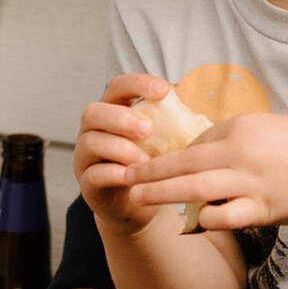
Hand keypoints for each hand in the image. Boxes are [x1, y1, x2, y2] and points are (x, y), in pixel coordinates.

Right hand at [74, 73, 173, 229]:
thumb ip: (170, 124)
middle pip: (93, 112)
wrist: (136, 205)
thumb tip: (201, 108)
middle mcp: (93, 130)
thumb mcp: (160, 141)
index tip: (165, 90)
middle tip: (149, 129)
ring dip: (120, 148)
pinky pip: (93, 174)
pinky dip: (114, 174)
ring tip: (145, 160)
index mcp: (113, 111)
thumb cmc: (151, 166)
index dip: (138, 84)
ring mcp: (86, 157)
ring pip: (90, 142)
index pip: (118, 87)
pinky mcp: (86, 184)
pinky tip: (132, 178)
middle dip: (121, 118)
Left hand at [124, 111, 287, 231]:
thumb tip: (200, 151)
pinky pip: (224, 218)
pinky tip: (190, 221)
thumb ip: (235, 138)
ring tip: (138, 198)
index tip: (148, 161)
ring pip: (196, 191)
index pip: (196, 142)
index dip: (170, 155)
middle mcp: (244, 154)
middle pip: (185, 164)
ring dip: (162, 195)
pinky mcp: (264, 211)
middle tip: (124, 176)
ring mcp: (253, 184)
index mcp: (244, 129)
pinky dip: (204, 220)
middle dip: (151, 172)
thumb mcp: (269, 129)